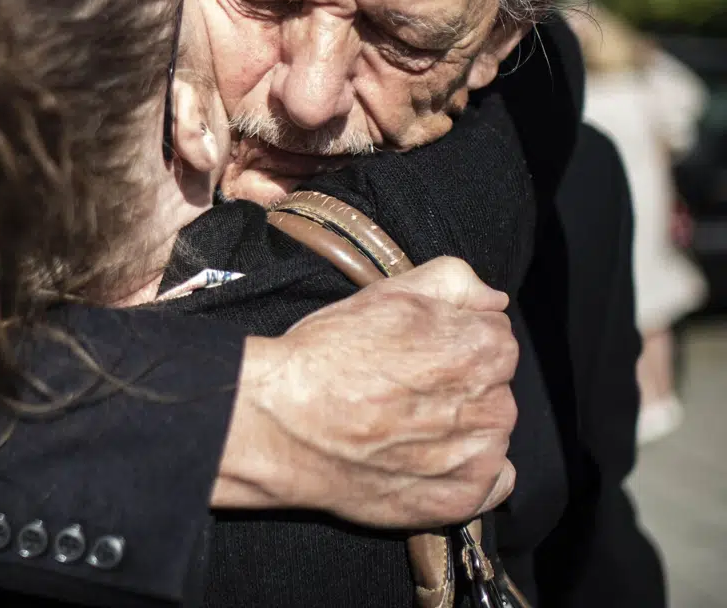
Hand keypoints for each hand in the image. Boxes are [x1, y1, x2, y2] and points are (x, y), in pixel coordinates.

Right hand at [210, 257, 518, 527]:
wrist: (283, 424)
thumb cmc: (327, 357)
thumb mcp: (387, 291)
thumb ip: (454, 281)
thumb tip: (492, 298)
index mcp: (484, 347)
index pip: (493, 334)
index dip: (451, 337)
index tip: (415, 349)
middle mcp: (494, 404)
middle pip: (491, 386)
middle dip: (457, 383)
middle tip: (401, 387)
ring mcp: (479, 456)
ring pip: (487, 432)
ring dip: (458, 428)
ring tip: (401, 425)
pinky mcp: (461, 498)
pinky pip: (491, 482)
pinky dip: (465, 472)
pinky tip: (424, 459)